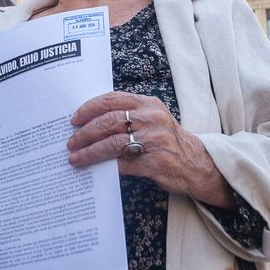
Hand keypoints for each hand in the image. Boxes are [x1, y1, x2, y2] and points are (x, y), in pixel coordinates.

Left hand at [67, 91, 234, 208]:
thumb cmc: (169, 141)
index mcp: (149, 104)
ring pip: (112, 143)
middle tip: (71, 141)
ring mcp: (154, 141)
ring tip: (75, 157)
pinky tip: (94, 169)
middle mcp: (152, 119)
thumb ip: (129, 115)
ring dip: (89, 152)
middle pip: (108, 121)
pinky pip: (123, 164)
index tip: (74, 119)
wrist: (198, 164)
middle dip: (85, 132)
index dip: (89, 108)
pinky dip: (105, 166)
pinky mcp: (155, 163)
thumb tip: (91, 121)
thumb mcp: (154, 118)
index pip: (112, 100)